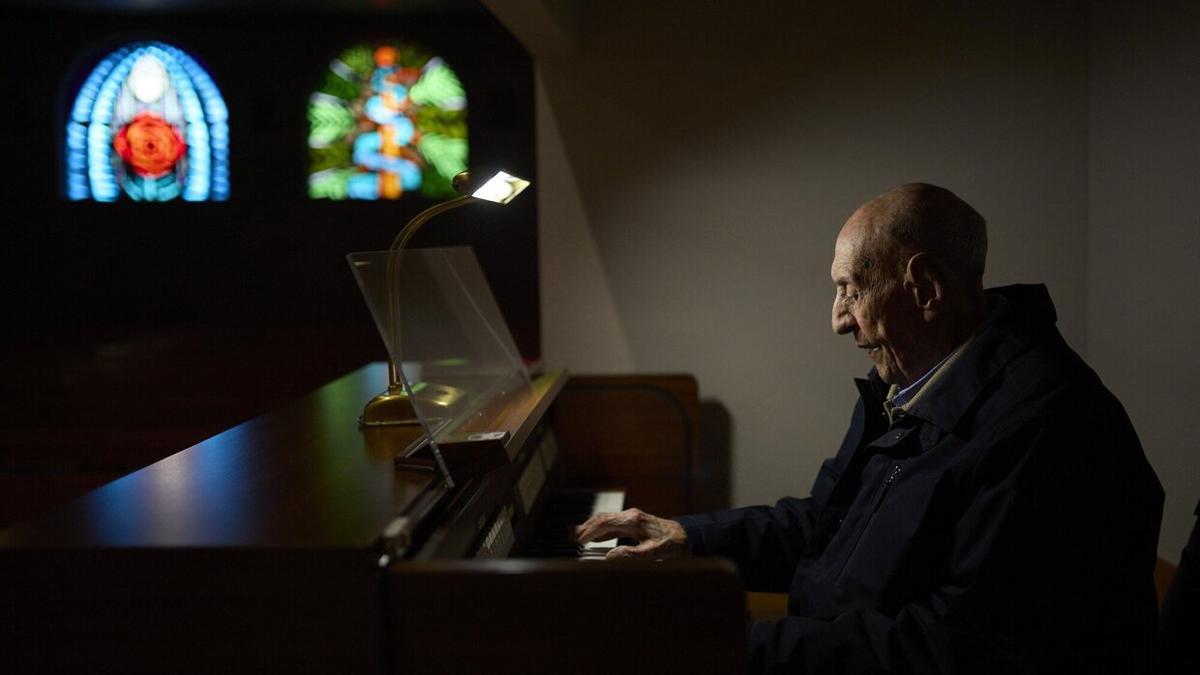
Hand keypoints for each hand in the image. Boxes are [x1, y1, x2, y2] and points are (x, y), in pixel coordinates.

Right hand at [572, 508, 689, 559]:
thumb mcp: (654, 552)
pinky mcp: (632, 523)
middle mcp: (630, 516)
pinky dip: (599, 530)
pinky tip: (592, 537)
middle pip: (601, 519)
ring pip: (605, 520)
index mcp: (633, 521)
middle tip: (569, 537)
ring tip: (574, 535)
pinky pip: (612, 524)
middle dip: (584, 527)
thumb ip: (632, 554)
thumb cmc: (672, 543)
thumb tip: (611, 556)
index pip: (605, 522)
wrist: (685, 535)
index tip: (577, 540)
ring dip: (589, 527)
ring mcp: (631, 518)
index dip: (589, 531)